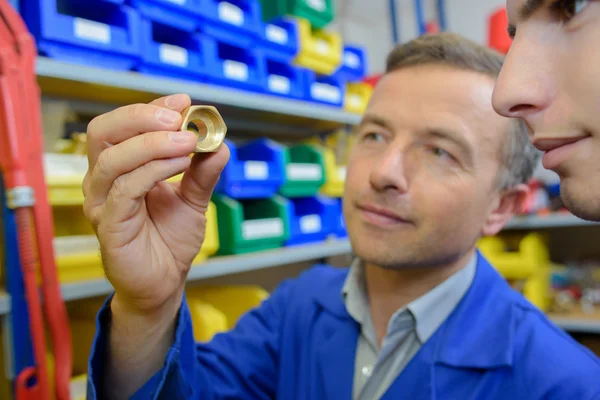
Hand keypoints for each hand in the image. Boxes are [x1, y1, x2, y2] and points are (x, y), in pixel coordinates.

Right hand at [82, 94, 228, 314]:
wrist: (165, 282)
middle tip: (178, 117)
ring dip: (152, 144)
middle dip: (141, 117)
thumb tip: (220, 143)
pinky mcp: (108, 225)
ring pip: (113, 158)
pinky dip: (152, 171)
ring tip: (186, 142)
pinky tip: (178, 165)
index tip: (184, 100)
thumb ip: (203, 171)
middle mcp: (104, 179)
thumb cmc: (170, 239)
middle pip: (104, 131)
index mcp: (121, 166)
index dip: (152, 107)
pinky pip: (125, 190)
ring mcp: (102, 202)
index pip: (124, 125)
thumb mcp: (194, 199)